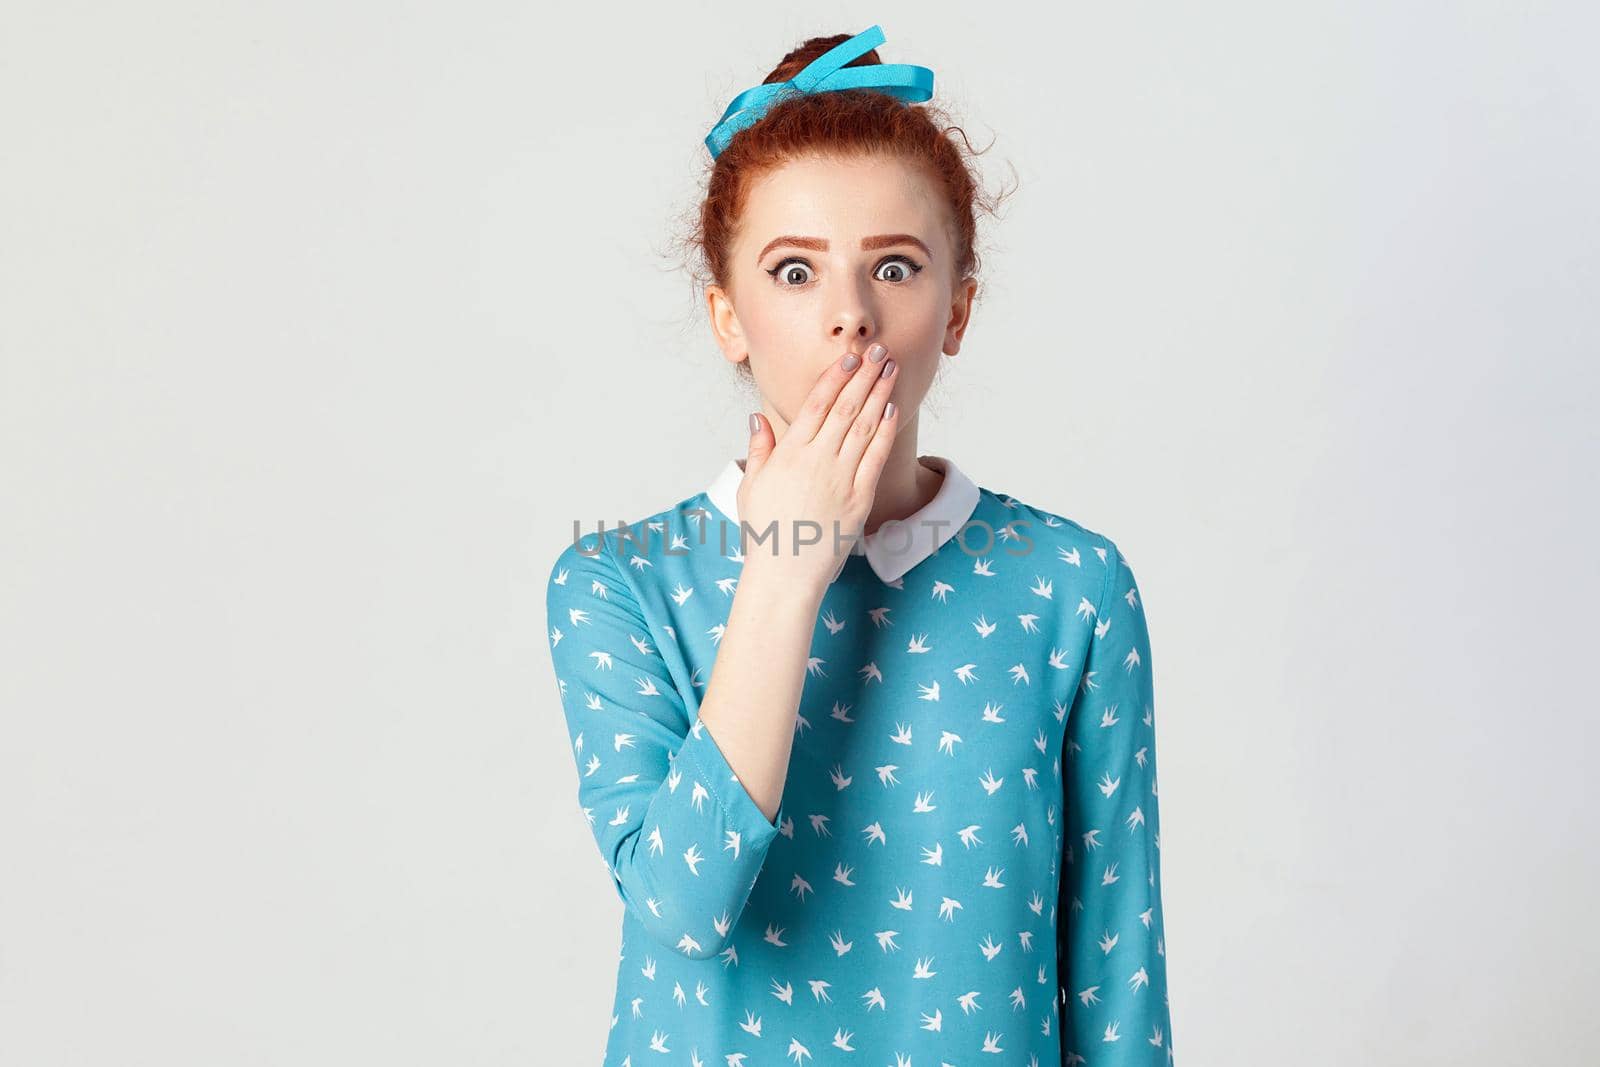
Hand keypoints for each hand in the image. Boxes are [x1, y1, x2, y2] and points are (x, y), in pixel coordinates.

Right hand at [735, 344, 900, 591]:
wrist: (786, 574)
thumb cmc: (766, 532)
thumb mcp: (751, 486)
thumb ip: (759, 450)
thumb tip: (757, 419)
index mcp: (789, 455)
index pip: (816, 405)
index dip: (835, 377)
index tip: (850, 357)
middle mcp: (817, 461)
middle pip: (845, 408)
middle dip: (865, 375)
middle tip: (879, 350)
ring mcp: (840, 479)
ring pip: (864, 426)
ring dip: (880, 394)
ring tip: (892, 369)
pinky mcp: (859, 499)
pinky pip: (875, 458)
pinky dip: (885, 431)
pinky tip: (892, 409)